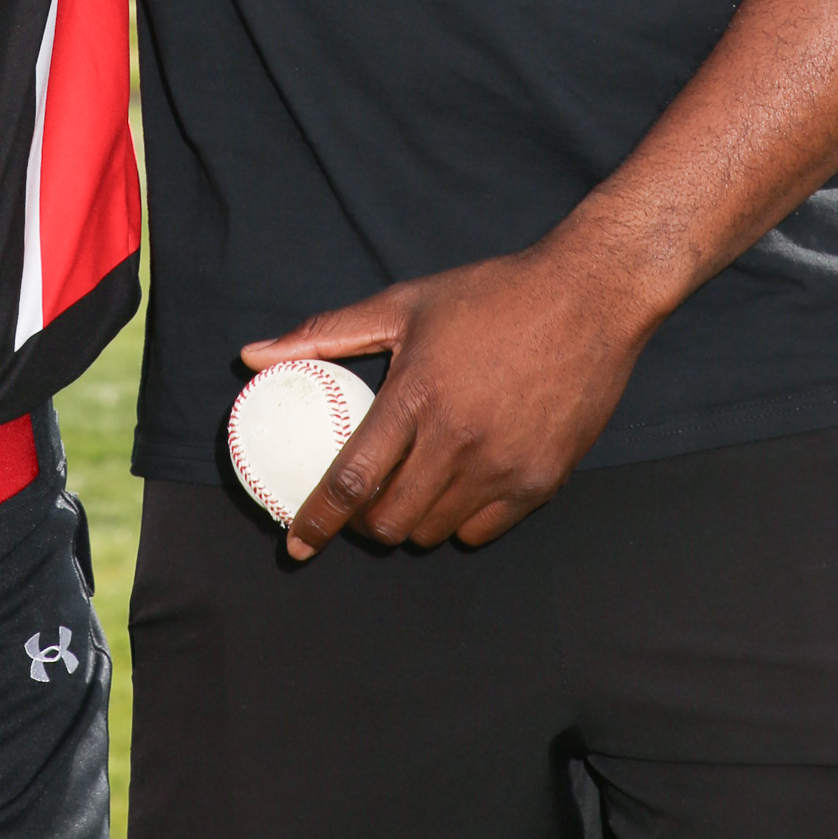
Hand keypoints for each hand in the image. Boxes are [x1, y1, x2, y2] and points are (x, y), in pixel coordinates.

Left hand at [240, 234, 654, 558]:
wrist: (586, 299)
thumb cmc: (488, 295)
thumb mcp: (403, 304)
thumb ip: (325, 335)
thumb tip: (251, 356)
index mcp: (417, 395)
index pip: (351, 480)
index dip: (316, 520)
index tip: (295, 542)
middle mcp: (458, 440)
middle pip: (391, 522)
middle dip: (365, 524)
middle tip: (361, 503)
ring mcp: (503, 467)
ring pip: (435, 532)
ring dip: (411, 522)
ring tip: (409, 490)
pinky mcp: (540, 482)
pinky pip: (482, 530)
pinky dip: (458, 520)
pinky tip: (456, 486)